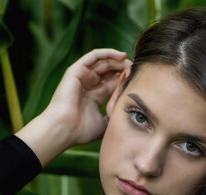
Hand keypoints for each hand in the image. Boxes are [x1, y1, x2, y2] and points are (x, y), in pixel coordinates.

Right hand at [16, 49, 130, 165]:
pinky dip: (108, 53)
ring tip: (132, 63)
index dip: (127, 79)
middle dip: (125, 68)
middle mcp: (89, 84)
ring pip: (104, 62)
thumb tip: (130, 107)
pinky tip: (122, 56)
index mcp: (95, 96)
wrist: (64, 129)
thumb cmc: (82, 130)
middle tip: (138, 69)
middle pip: (110, 70)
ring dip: (120, 60)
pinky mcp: (76, 70)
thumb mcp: (105, 123)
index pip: (114, 82)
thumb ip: (115, 113)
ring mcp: (82, 76)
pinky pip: (94, 56)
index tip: (141, 79)